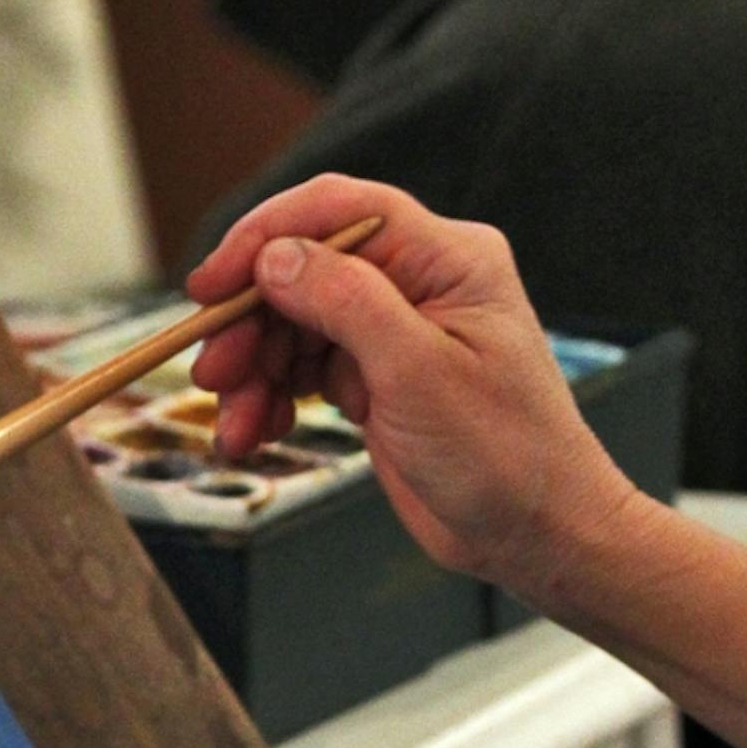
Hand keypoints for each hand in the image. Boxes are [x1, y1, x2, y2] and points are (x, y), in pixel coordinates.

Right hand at [185, 174, 639, 599]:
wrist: (537, 535)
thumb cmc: (506, 455)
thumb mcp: (420, 373)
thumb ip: (346, 302)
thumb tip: (275, 257)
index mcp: (446, 259)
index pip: (339, 211)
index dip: (264, 237)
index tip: (210, 285)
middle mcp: (417, 283)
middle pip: (302, 273)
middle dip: (249, 324)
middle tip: (212, 374)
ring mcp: (393, 332)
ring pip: (291, 327)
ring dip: (251, 373)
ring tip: (233, 424)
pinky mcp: (375, 378)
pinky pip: (301, 371)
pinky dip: (269, 400)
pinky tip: (253, 433)